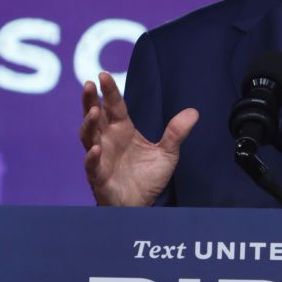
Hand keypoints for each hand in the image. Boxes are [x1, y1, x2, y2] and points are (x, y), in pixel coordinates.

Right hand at [79, 72, 198, 205]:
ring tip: (93, 111)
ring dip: (88, 124)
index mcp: (122, 130)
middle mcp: (108, 140)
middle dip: (89, 100)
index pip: (114, 106)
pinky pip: (92, 166)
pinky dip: (92, 157)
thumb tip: (193, 112)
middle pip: (94, 116)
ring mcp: (101, 158)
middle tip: (88, 84)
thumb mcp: (167, 153)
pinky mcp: (99, 178)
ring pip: (88, 137)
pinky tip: (96, 148)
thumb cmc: (147, 178)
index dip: (108, 91)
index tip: (102, 75)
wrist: (142, 206)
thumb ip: (176, 133)